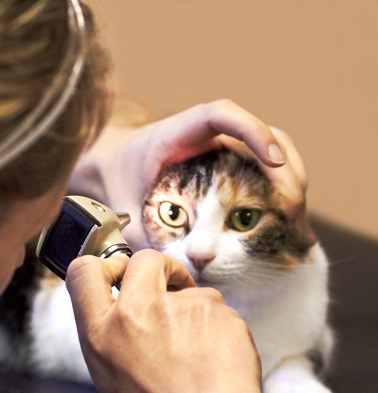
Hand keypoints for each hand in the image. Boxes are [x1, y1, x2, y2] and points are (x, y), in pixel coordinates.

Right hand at [65, 250, 264, 392]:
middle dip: (159, 268)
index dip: (103, 266)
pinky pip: (217, 308)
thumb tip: (112, 303)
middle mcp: (138, 311)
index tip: (118, 273)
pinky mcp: (217, 310)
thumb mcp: (107, 371)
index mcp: (103, 329)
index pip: (84, 271)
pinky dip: (216, 326)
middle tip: (168, 284)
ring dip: (192, 309)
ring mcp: (181, 307)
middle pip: (143, 261)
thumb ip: (104, 330)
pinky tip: (212, 353)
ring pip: (189, 290)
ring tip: (194, 348)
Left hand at [69, 99, 313, 248]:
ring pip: (273, 152)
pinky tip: (289, 228)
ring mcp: (224, 150)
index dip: (251, 130)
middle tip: (291, 210)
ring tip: (295, 223)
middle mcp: (208, 136)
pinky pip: (265, 173)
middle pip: (262, 135)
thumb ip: (141, 232)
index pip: (221, 115)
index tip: (273, 158)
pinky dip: (280, 196)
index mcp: (177, 133)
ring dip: (291, 183)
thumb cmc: (115, 180)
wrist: (108, 169)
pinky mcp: (231, 169)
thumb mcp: (121, 206)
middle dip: (285, 169)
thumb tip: (177, 266)